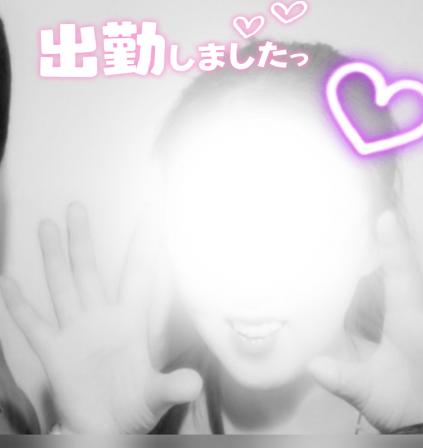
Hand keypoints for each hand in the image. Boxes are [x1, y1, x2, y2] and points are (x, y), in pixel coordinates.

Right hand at [0, 203, 201, 433]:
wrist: (107, 431)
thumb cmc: (136, 406)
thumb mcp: (156, 396)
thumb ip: (171, 386)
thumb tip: (194, 385)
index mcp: (131, 321)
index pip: (139, 274)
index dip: (146, 244)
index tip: (152, 212)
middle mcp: (102, 318)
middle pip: (90, 271)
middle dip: (84, 240)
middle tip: (77, 207)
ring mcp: (76, 332)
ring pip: (63, 286)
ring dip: (54, 258)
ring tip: (47, 225)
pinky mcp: (55, 353)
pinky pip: (35, 325)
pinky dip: (22, 305)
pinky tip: (8, 280)